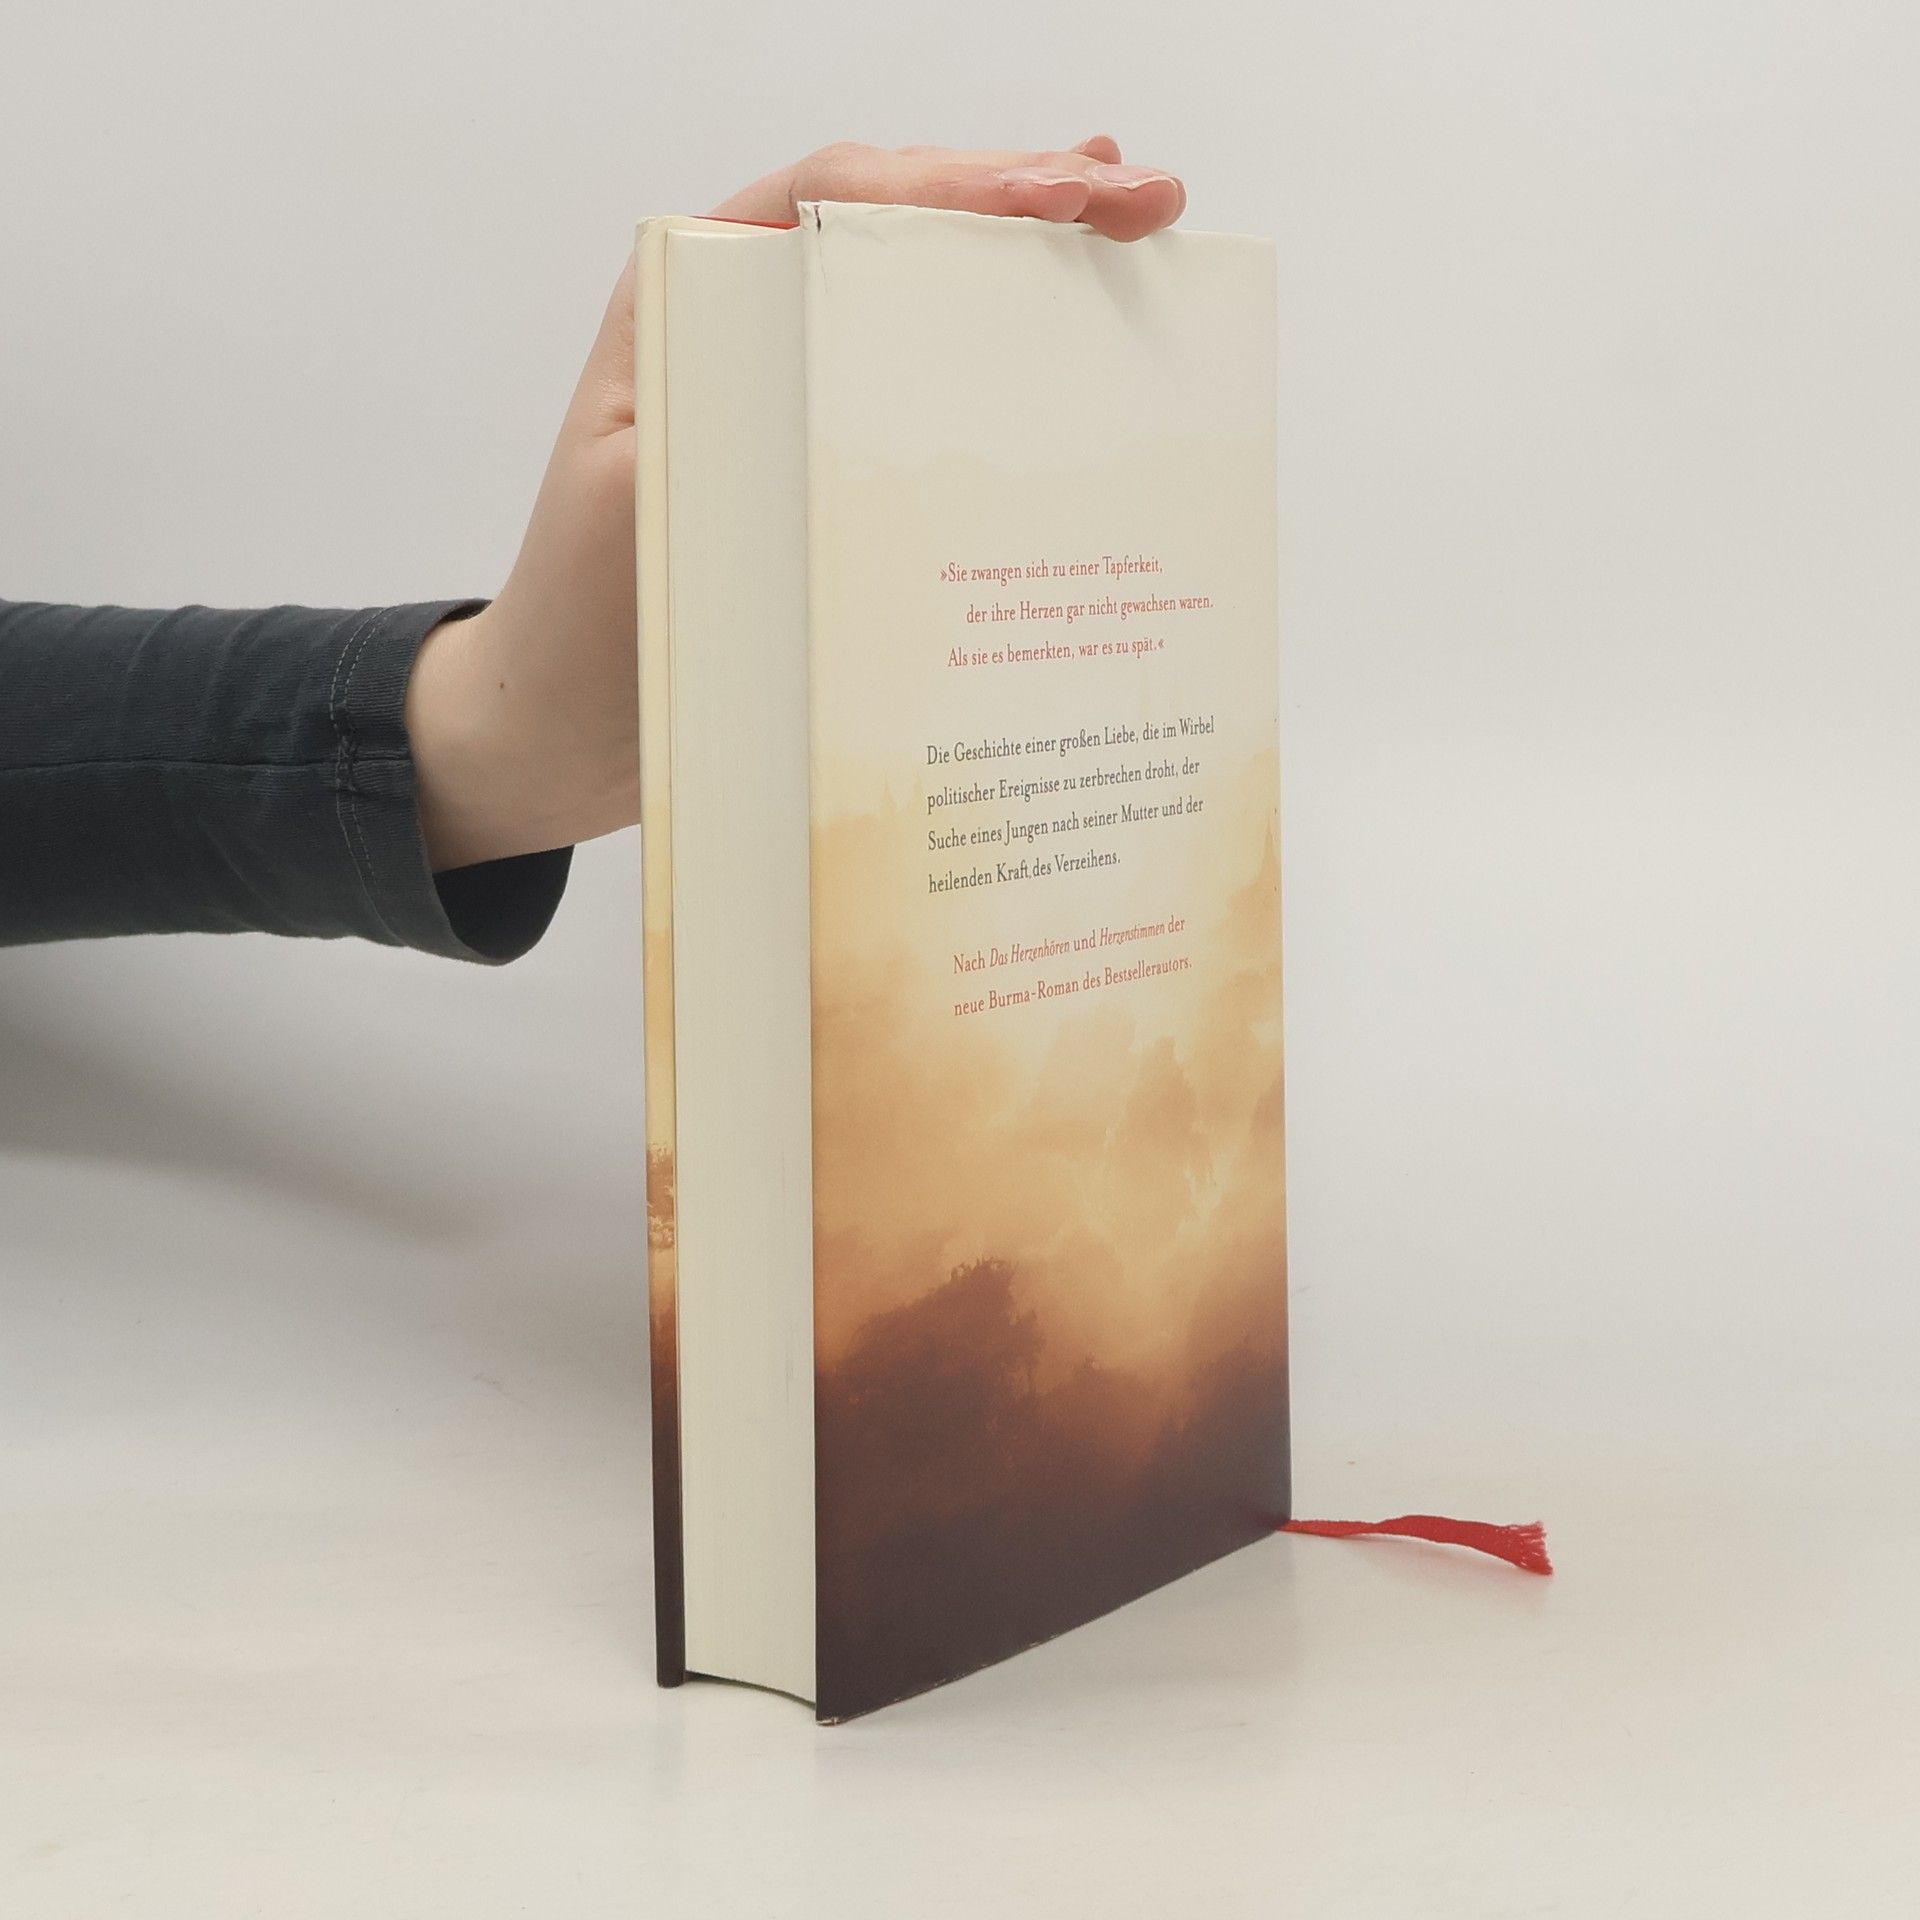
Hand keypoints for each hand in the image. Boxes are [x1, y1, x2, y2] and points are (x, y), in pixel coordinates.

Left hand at [406, 137, 1187, 870]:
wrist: (558, 720)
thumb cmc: (583, 624)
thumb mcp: (641, 511)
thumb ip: (728, 419)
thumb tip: (852, 360)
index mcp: (687, 299)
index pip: (840, 200)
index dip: (966, 185)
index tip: (1076, 195)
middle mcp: (739, 317)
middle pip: (894, 219)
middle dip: (1025, 195)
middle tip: (1144, 197)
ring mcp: (783, 378)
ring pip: (913, 279)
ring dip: (1022, 248)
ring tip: (1124, 215)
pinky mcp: (814, 447)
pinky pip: (914, 373)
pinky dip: (994, 340)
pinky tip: (1061, 313)